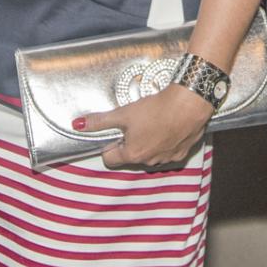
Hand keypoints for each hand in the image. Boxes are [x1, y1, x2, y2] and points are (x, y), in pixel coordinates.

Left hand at [80, 86, 212, 170]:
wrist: (188, 105)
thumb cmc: (155, 109)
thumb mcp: (123, 113)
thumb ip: (100, 121)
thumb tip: (78, 125)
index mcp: (131, 154)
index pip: (109, 158)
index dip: (109, 144)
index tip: (115, 132)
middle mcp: (148, 161)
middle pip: (130, 156)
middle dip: (129, 142)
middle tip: (134, 123)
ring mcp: (166, 159)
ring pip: (149, 154)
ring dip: (148, 142)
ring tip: (152, 123)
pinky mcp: (182, 153)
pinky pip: (167, 151)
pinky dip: (165, 142)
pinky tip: (168, 127)